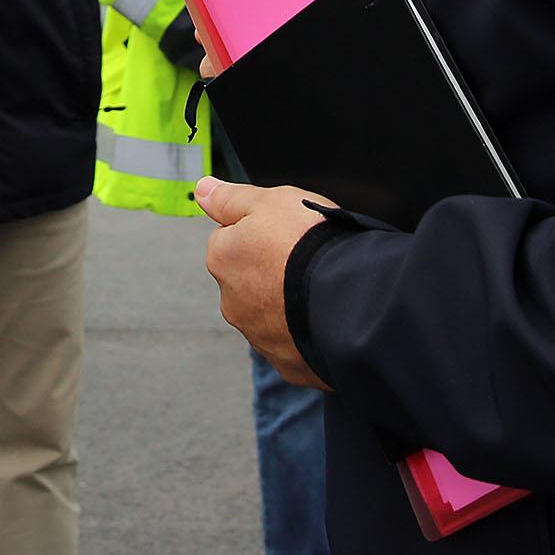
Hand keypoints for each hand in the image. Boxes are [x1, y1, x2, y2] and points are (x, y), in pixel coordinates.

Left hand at [197, 175, 334, 389]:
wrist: (352, 298)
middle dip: (270, 270)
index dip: (260, 231)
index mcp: (222, 259)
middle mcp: (232, 302)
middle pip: (248, 278)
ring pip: (270, 312)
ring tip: (320, 288)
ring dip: (287, 302)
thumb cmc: (310, 243)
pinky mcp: (287, 364)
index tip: (285, 232)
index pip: (230, 238)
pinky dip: (306, 330)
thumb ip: (230, 198)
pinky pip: (293, 343)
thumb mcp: (269, 201)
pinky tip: (325, 317)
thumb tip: (202, 190)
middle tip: (305, 260)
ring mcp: (259, 336)